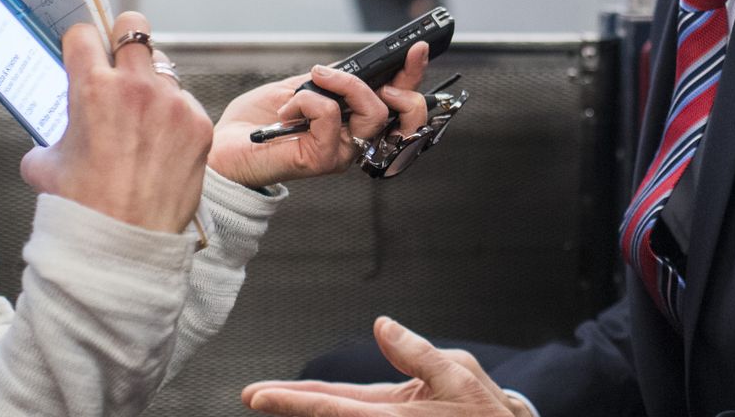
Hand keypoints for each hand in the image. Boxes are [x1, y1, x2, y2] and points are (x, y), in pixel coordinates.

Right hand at [19, 12, 212, 233]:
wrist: (123, 241)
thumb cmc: (79, 205)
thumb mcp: (43, 163)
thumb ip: (52, 133)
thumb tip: (58, 130)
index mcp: (92, 87)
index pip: (85, 33)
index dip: (80, 44)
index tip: (82, 54)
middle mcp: (136, 86)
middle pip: (134, 27)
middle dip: (123, 39)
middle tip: (119, 59)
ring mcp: (172, 103)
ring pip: (163, 66)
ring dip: (150, 80)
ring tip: (140, 114)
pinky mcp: (199, 124)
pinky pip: (185, 102)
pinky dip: (173, 115)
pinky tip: (160, 143)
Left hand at [207, 44, 431, 188]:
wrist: (223, 148)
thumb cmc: (258, 122)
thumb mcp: (301, 87)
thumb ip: (332, 80)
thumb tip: (358, 65)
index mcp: (353, 123)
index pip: (396, 103)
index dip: (412, 76)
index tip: (418, 48)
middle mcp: (354, 141)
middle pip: (399, 113)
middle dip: (396, 85)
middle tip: (376, 74)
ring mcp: (341, 152)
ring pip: (371, 112)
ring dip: (341, 84)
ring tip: (311, 82)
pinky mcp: (321, 159)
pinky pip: (331, 116)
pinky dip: (307, 99)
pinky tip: (288, 108)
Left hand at [242, 317, 521, 416]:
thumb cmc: (481, 410)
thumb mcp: (457, 372)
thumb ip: (416, 352)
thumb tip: (381, 327)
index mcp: (393, 414)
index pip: (331, 404)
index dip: (291, 400)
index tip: (257, 396)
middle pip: (325, 415)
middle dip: (288, 405)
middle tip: (252, 396)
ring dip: (310, 410)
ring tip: (277, 399)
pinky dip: (334, 412)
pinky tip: (317, 407)